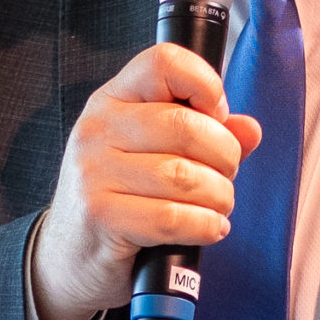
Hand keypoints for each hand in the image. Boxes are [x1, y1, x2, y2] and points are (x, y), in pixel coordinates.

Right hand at [30, 44, 262, 319]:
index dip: (206, 85)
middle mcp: (98, 129)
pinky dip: (206, 226)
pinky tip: (208, 228)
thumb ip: (207, 137)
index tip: (216, 117)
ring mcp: (94, 173)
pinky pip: (174, 217)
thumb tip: (249, 129)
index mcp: (113, 100)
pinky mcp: (101, 216)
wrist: (69, 257)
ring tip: (216, 207)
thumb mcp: (156, 155)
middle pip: (186, 125)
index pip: (164, 62)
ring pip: (186, 176)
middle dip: (225, 157)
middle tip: (223, 176)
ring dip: (219, 197)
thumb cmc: (122, 199)